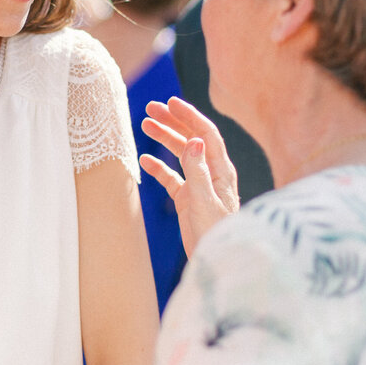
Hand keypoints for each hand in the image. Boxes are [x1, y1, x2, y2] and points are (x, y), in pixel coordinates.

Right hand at [139, 96, 239, 255]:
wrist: (218, 262)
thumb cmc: (216, 234)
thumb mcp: (204, 202)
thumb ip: (198, 172)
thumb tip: (194, 140)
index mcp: (221, 171)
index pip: (206, 134)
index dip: (190, 116)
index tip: (170, 103)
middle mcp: (211, 173)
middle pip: (192, 139)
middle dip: (173, 121)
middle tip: (151, 108)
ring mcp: (199, 185)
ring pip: (181, 154)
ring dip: (165, 138)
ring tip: (146, 124)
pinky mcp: (188, 199)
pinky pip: (172, 177)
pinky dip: (159, 167)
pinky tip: (144, 159)